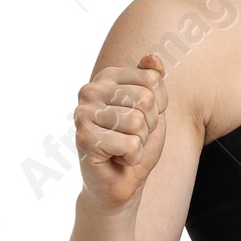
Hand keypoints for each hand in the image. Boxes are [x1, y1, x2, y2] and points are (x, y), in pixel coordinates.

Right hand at [73, 53, 168, 207]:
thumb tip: (154, 58)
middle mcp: (90, 90)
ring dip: (140, 142)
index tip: (142, 119)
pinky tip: (118, 159)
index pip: (153, 80)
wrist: (121, 183)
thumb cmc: (136, 143)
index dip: (158, 107)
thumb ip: (153, 81)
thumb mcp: (152, 108)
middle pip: (146, 100)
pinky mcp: (84, 138)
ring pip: (138, 122)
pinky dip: (132, 157)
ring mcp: (83, 114)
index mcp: (107, 77)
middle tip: (132, 137)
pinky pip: (130, 144)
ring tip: (124, 147)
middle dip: (148, 126)